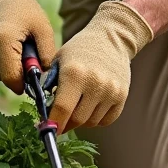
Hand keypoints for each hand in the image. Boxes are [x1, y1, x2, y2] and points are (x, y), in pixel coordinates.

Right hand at [0, 0, 55, 93]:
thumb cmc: (28, 12)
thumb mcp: (44, 29)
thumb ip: (47, 54)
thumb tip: (44, 79)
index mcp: (2, 39)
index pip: (10, 78)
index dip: (24, 83)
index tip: (35, 76)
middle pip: (5, 78)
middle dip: (20, 74)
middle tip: (29, 54)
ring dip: (11, 69)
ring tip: (18, 48)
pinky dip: (3, 64)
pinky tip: (8, 49)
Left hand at [50, 1, 153, 132]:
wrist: (112, 38)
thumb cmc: (80, 50)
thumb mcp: (59, 61)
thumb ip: (49, 86)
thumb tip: (44, 114)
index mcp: (75, 73)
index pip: (62, 110)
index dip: (53, 124)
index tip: (48, 129)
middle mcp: (95, 83)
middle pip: (77, 120)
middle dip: (65, 123)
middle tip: (60, 118)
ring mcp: (111, 91)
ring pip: (91, 123)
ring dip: (81, 120)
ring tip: (77, 106)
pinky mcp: (122, 96)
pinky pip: (106, 120)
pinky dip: (96, 118)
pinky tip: (91, 106)